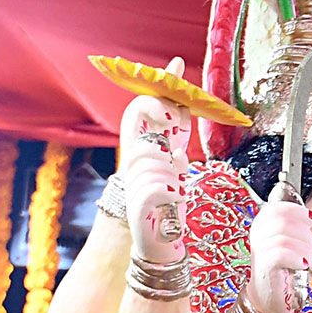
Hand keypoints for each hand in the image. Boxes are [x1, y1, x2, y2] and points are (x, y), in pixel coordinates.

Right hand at [119, 58, 191, 262]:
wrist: (160, 247)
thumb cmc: (169, 208)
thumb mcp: (176, 171)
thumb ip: (175, 146)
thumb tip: (179, 120)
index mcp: (142, 152)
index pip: (145, 110)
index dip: (161, 88)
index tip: (177, 65)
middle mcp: (131, 163)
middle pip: (140, 123)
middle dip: (161, 117)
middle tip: (176, 120)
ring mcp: (131, 184)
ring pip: (155, 158)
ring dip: (173, 171)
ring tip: (177, 186)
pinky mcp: (138, 205)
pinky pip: (159, 186)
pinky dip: (173, 191)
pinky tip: (178, 199)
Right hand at [246, 184, 311, 312]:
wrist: (272, 297)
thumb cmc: (286, 269)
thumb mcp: (292, 244)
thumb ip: (298, 228)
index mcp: (263, 224)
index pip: (281, 207)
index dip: (301, 214)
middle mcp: (258, 233)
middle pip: (285, 220)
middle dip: (307, 234)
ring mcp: (260, 249)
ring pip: (285, 237)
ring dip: (306, 249)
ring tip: (311, 260)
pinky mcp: (265, 265)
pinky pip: (282, 254)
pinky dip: (299, 258)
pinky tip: (304, 265)